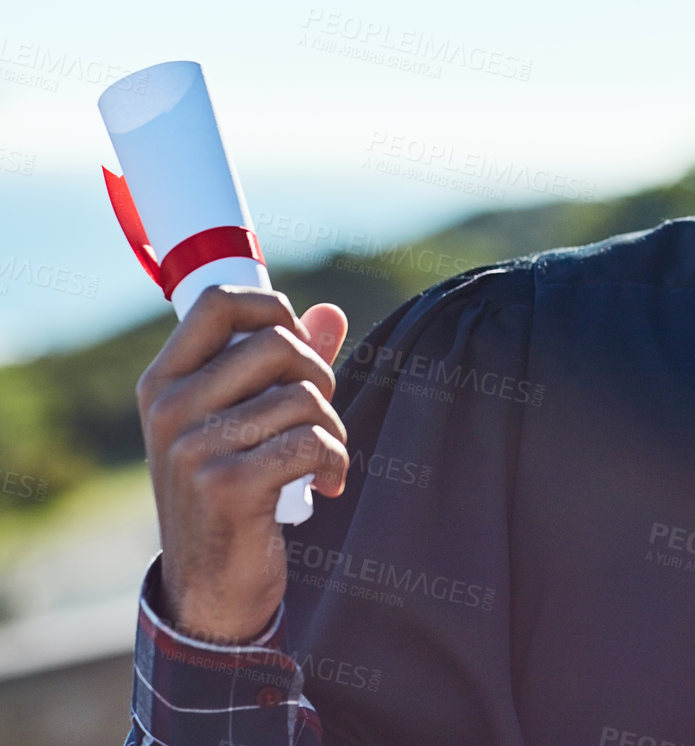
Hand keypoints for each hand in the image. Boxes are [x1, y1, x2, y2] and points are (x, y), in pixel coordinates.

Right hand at [136, 287, 349, 643]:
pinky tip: (328, 483)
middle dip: (319, 375)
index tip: (295, 343)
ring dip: (332, 428)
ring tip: (321, 458)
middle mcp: (169, 409)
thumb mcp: (243, 422)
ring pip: (304, 397)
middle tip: (318, 414)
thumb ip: (284, 367)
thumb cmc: (233, 490)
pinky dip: (337, 461)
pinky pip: (313, 441)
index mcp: (163, 383)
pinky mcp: (227, 486)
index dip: (272, 309)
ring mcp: (192, 448)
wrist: (209, 586)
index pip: (217, 302)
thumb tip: (331, 313)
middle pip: (278, 344)